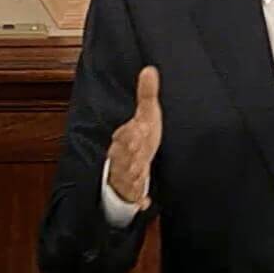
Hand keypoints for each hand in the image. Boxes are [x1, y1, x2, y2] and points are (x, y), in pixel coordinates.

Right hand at [107, 66, 161, 209]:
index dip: (131, 132)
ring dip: (132, 175)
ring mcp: (127, 175)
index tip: (138, 127)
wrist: (131, 166)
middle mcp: (123, 157)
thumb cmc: (140, 137)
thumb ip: (147, 94)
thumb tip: (150, 69)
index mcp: (125, 138)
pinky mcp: (133, 191)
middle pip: (123, 154)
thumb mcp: (146, 115)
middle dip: (129, 151)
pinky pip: (134, 198)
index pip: (125, 134)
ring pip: (126, 176)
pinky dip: (138, 201)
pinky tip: (145, 203)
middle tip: (138, 147)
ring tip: (138, 173)